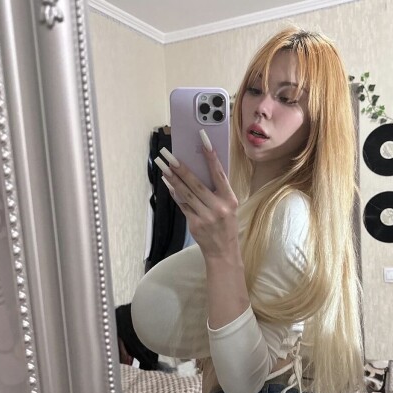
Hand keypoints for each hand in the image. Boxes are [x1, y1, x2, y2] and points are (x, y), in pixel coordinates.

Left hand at [155, 131, 238, 259]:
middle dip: (181, 168)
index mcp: (230, 200)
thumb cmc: (226, 226)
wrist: (223, 252)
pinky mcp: (195, 224)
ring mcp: (206, 217)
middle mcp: (218, 208)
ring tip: (163, 165)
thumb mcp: (229, 207)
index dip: (211, 156)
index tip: (203, 140)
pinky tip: (167, 183)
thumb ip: (217, 191)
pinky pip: (182, 205)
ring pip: (186, 193)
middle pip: (196, 184)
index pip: (219, 174)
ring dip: (172, 178)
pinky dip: (174, 193)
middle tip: (168, 154)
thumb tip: (199, 169)